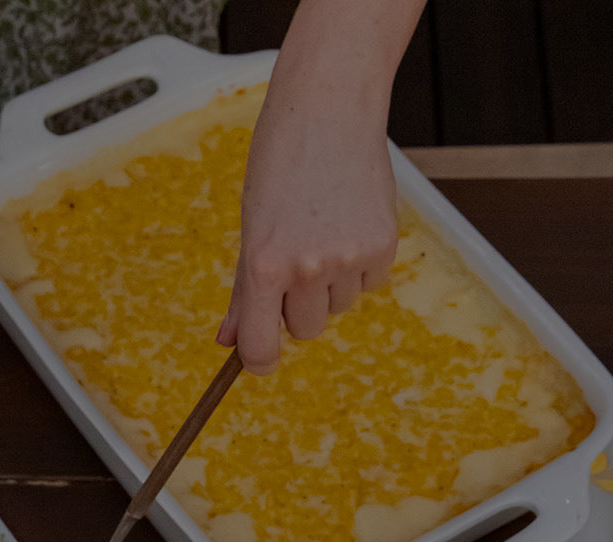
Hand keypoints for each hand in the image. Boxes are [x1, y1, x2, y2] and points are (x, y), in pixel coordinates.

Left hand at [218, 73, 398, 373]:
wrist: (329, 109)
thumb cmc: (281, 163)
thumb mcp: (252, 227)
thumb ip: (244, 290)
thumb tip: (229, 342)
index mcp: (264, 264)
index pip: (261, 346)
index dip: (259, 360)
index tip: (260, 360)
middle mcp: (307, 267)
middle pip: (305, 329)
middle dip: (299, 307)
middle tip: (297, 260)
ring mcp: (348, 257)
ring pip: (338, 307)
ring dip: (332, 284)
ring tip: (325, 230)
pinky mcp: (383, 245)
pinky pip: (369, 284)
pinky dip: (361, 265)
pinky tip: (350, 224)